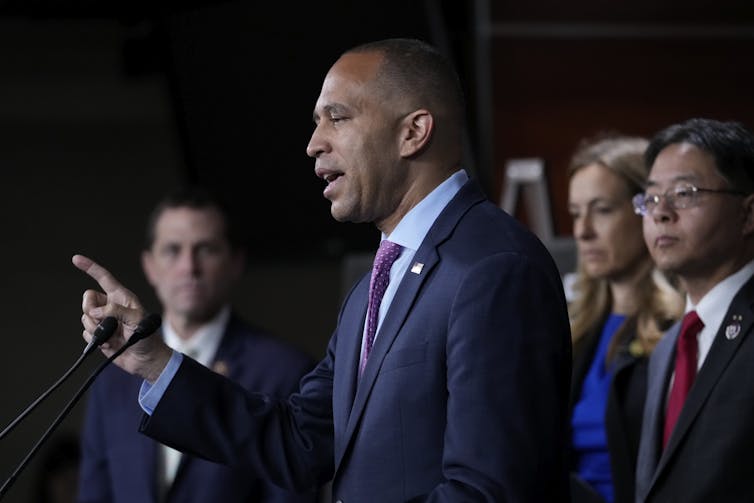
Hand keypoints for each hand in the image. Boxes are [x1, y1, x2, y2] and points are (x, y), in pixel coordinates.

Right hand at [72, 254, 170, 381]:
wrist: (146, 360)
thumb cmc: (148, 337)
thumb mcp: (137, 320)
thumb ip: (116, 312)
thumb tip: (94, 312)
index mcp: (121, 297)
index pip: (103, 278)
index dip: (90, 267)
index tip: (75, 259)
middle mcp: (110, 306)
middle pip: (87, 299)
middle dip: (90, 310)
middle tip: (103, 321)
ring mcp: (104, 321)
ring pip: (85, 317)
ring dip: (95, 328)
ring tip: (112, 336)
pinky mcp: (99, 335)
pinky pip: (85, 333)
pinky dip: (95, 340)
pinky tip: (109, 344)